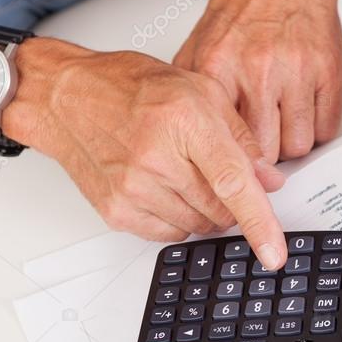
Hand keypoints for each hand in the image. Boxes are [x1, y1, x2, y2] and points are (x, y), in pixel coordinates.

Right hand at [3, 38, 289, 268]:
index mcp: (184, 122)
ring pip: (198, 226)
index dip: (260, 222)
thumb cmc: (130, 88)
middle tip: (211, 171)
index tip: (274, 253)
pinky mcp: (117, 211)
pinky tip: (163, 188)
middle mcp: (156, 158)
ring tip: (180, 172)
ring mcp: (133, 189)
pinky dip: (177, 219)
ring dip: (203, 209)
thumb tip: (269, 180)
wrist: (66, 98)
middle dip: (230, 200)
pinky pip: (169, 235)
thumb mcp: (200, 90)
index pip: (233, 183)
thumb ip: (241, 137)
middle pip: (220, 210)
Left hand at [173, 0, 341, 161]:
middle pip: (265, 151)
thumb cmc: (247, 8)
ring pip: (299, 145)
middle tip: (262, 145)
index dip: (231, 159)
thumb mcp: (201, 44)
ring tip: (283, 125)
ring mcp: (296, 72)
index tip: (235, 168)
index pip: (223, 141)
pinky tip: (304, 112)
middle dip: (265, 156)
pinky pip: (327, 126)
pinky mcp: (329, 72)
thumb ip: (192, 89)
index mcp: (219, 68)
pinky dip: (317, 127)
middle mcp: (257, 70)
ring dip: (293, 142)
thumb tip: (183, 131)